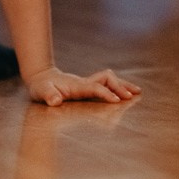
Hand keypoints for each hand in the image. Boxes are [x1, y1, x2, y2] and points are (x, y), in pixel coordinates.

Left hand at [27, 67, 141, 106]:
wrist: (42, 77)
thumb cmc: (41, 87)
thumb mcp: (41, 91)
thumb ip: (48, 95)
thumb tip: (55, 101)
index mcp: (76, 86)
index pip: (95, 87)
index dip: (105, 93)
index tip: (116, 100)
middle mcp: (85, 83)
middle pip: (107, 80)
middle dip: (119, 87)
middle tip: (131, 97)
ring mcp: (88, 84)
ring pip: (109, 80)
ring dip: (123, 85)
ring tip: (137, 92)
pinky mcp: (89, 87)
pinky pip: (107, 85)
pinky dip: (118, 87)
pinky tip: (126, 93)